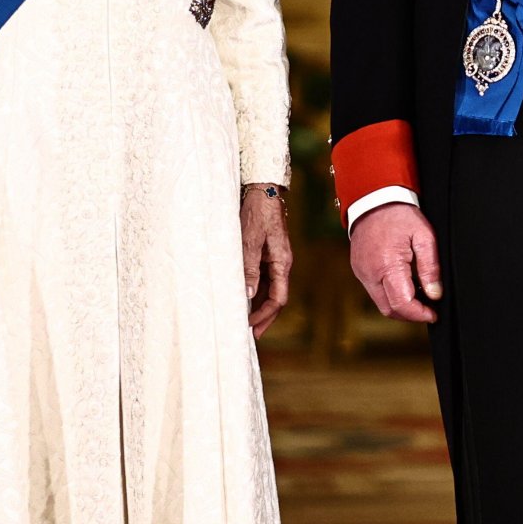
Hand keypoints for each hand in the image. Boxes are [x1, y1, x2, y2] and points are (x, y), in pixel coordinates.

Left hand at [241, 186, 291, 339]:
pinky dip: (252, 290)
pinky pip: (260, 277)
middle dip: (263, 317)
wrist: (263, 189)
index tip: (251, 328)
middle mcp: (280, 263)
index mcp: (282, 262)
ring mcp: (273, 258)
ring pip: (267, 288)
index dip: (265, 316)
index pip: (278, 298)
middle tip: (249, 334)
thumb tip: (248, 296)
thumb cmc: (258, 212)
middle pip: (275, 297)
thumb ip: (249, 268)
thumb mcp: (250, 240)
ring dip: (257, 305)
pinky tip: (240, 296)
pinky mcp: (264, 252)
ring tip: (243, 320)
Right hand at [350, 203, 442, 323]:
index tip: (434, 313)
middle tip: (428, 308)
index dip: (420, 314)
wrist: (374, 198)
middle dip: (410, 314)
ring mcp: (361, 272)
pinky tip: (404, 283)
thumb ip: (430, 268)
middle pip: (389, 309)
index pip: (402, 304)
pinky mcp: (358, 269)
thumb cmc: (400, 215)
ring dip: (400, 305)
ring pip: (381, 303)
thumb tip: (435, 294)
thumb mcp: (424, 236)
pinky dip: (390, 294)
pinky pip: (374, 291)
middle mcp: (369, 273)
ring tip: (418, 294)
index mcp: (387, 265)